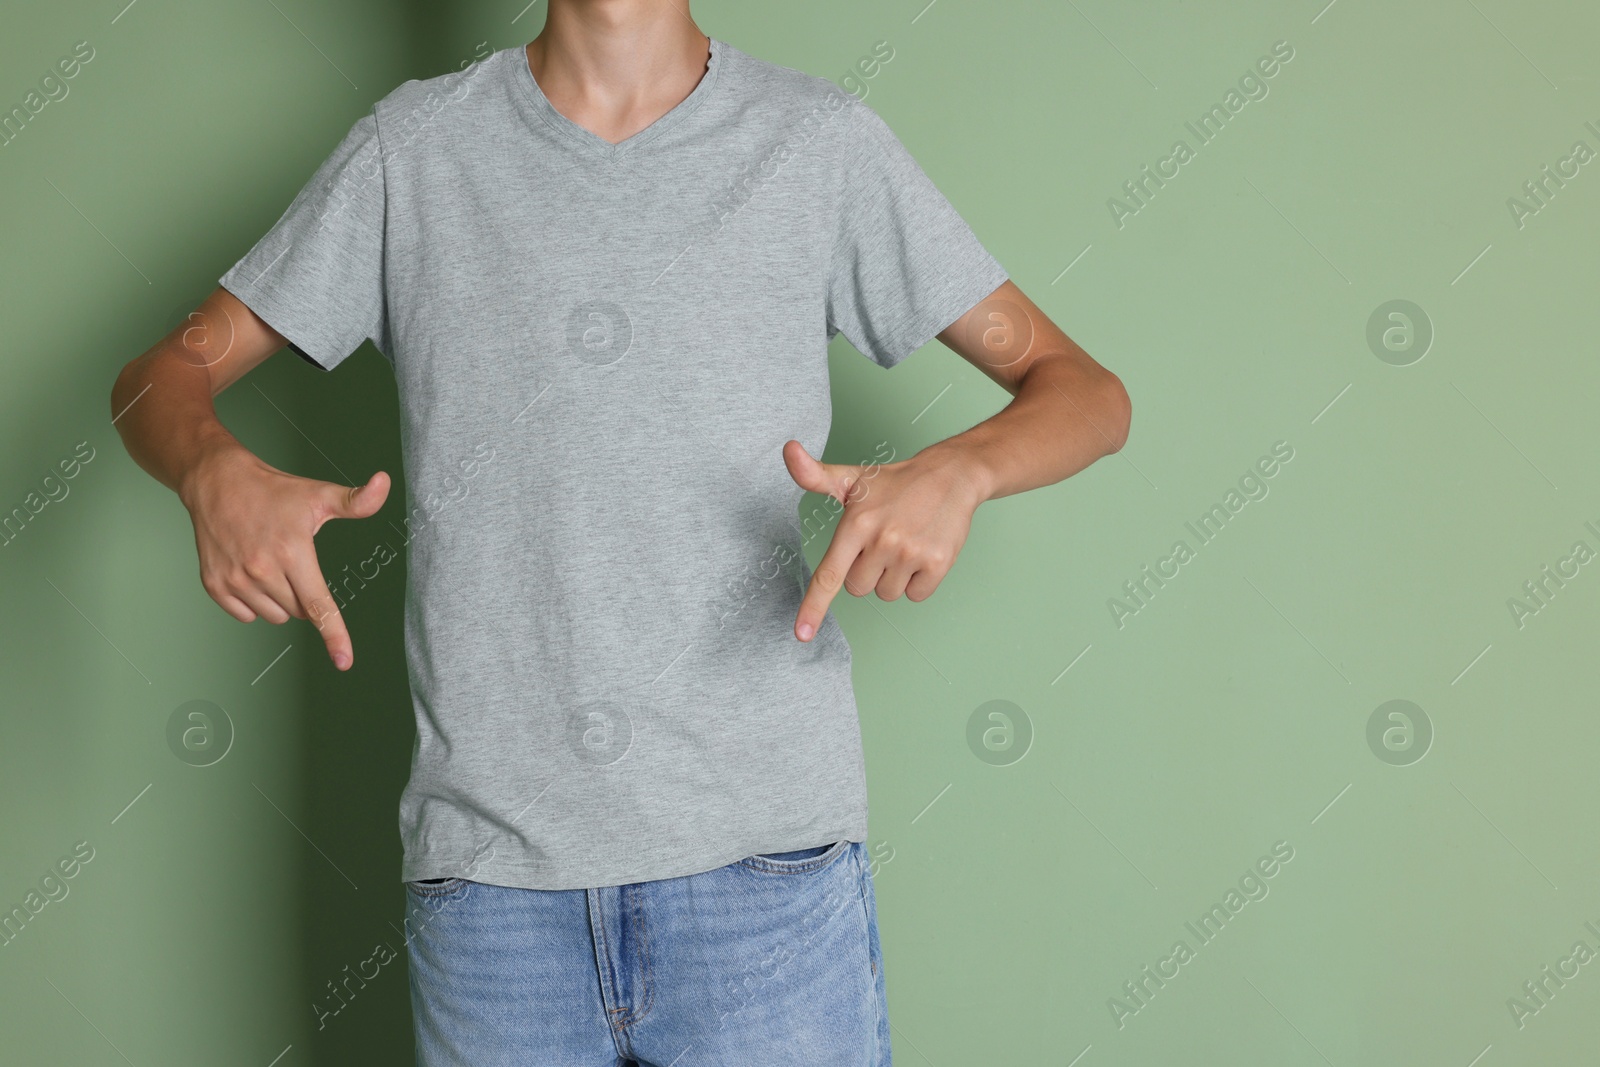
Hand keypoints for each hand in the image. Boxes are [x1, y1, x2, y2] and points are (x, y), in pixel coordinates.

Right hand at [180, 441, 389, 669]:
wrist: (217, 483)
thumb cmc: (272, 491)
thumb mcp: (319, 494)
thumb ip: (357, 501)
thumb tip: (384, 482)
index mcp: (292, 552)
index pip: (318, 605)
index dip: (335, 635)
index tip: (344, 661)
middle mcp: (262, 569)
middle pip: (299, 611)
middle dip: (303, 593)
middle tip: (293, 559)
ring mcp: (235, 579)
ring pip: (275, 616)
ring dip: (280, 599)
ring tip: (270, 562)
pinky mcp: (215, 585)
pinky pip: (246, 615)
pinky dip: (254, 602)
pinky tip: (250, 571)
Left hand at [783, 440, 985, 641]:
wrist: (951, 476)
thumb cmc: (895, 483)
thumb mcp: (852, 479)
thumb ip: (814, 475)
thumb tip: (788, 449)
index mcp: (856, 523)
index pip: (830, 574)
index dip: (814, 606)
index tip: (803, 634)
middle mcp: (882, 540)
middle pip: (858, 588)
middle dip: (867, 571)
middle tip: (882, 541)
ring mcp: (911, 553)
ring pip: (886, 594)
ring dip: (892, 577)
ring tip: (903, 545)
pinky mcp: (938, 564)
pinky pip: (915, 596)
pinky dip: (918, 582)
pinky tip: (922, 553)